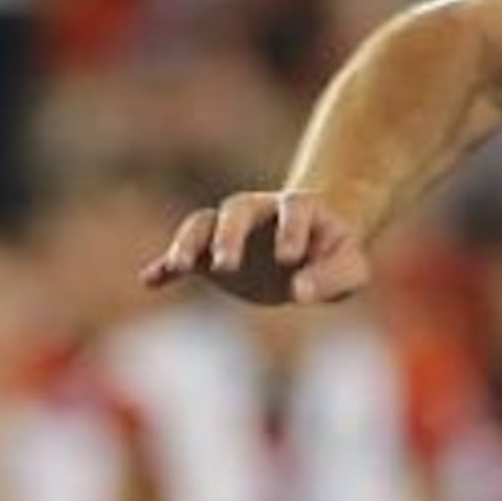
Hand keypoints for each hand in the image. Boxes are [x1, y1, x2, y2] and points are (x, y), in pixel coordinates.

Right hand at [141, 188, 372, 305]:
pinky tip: (150, 281)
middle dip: (230, 234)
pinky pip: (182, 255)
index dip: (291, 229)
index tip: (290, 259)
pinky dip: (166, 265)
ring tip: (180, 265)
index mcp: (299, 208)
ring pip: (202, 224)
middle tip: (227, 265)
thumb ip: (334, 278)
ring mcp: (230, 231)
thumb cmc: (334, 257)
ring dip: (188, 242)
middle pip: (237, 209)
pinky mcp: (210, 256)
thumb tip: (300, 292)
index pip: (294, 208)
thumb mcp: (351, 270)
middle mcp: (258, 213)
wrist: (309, 253)